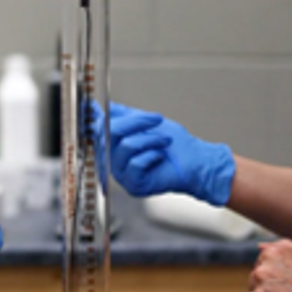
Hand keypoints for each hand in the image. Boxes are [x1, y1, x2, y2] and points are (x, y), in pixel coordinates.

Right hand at [93, 102, 234, 205]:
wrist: (196, 162)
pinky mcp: (133, 185)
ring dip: (150, 139)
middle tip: (155, 119)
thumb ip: (122, 114)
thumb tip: (102, 106)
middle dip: (135, 122)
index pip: (98, 128)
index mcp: (113, 144)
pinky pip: (135, 164)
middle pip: (108, 133)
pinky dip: (152, 155)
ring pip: (125, 146)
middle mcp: (113, 159)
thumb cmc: (175, 144)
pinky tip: (159, 157)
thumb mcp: (145, 122)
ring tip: (164, 141)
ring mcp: (121, 173)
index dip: (99, 117)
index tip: (94, 105)